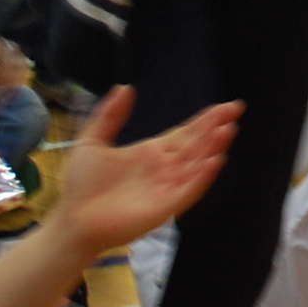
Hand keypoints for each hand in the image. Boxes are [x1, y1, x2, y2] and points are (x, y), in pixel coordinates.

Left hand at [48, 89, 240, 250]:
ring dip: (212, 148)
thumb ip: (110, 115)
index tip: (224, 107)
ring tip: (227, 130)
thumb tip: (125, 87)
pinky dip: (202, 176)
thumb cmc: (82, 185)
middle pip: (196, 145)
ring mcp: (167, 188)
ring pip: (196, 165)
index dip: (204, 121)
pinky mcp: (165, 207)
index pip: (185, 134)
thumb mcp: (92, 141)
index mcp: (151, 152)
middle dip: (215, 128)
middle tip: (235, 110)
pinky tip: (214, 161)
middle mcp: (164, 169)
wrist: (72, 220)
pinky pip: (189, 190)